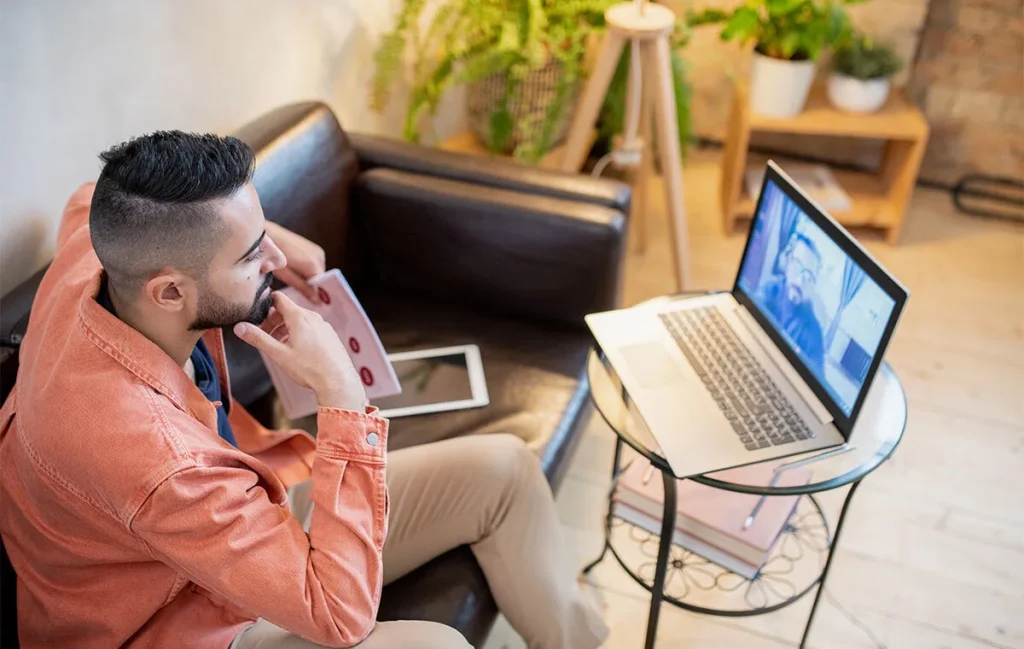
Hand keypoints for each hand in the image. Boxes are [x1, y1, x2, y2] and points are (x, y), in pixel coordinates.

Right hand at [233, 292, 366, 410]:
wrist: (338, 382)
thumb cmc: (310, 369)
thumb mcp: (279, 354)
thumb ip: (258, 339)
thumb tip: (240, 327)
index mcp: (299, 318)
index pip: (278, 298)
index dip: (265, 303)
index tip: (257, 314)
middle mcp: (313, 318)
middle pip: (288, 310)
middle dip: (273, 320)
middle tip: (264, 335)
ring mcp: (323, 326)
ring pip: (300, 320)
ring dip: (285, 328)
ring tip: (278, 345)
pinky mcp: (330, 336)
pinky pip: (311, 328)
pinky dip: (300, 334)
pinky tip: (296, 350)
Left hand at [265, 222, 325, 303]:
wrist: (268, 233)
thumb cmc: (271, 255)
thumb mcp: (285, 275)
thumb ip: (302, 287)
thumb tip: (317, 300)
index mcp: (312, 264)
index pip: (322, 286)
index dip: (316, 296)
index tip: (311, 304)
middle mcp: (319, 257)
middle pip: (321, 280)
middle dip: (312, 287)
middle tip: (299, 293)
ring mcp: (318, 251)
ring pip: (318, 273)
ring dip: (310, 279)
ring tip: (295, 280)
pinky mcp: (314, 248)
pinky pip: (316, 265)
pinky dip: (309, 271)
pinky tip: (297, 270)